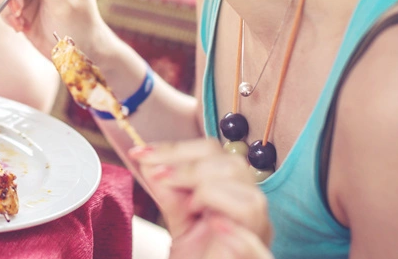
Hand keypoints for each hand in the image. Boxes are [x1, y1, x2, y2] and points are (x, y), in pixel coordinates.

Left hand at [130, 140, 272, 257]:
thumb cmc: (195, 257)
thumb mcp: (177, 219)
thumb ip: (168, 192)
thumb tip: (148, 160)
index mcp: (232, 191)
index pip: (213, 153)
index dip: (175, 149)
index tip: (141, 153)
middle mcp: (249, 208)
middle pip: (234, 165)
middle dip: (189, 164)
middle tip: (157, 175)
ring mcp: (256, 232)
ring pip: (249, 196)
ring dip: (208, 189)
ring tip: (186, 206)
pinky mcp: (253, 256)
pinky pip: (253, 232)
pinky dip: (232, 225)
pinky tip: (213, 223)